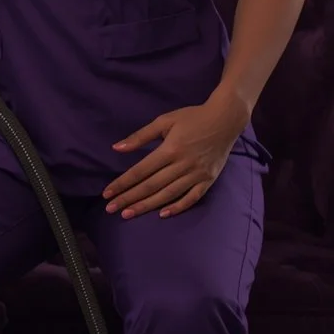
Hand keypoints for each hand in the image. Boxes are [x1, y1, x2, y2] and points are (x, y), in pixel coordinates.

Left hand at [103, 97, 249, 218]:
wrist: (226, 119)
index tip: (107, 193)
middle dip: (130, 198)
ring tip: (129, 214)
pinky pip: (192, 198)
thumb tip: (116, 148)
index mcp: (170, 149)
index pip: (141, 171)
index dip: (123, 183)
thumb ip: (140, 136)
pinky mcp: (208, 180)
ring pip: (168, 194)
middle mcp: (182, 164)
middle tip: (112, 209)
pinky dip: (178, 207)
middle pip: (152, 186)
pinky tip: (163, 215)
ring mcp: (197, 174)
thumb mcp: (164, 121)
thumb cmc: (192, 118)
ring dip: (147, 206)